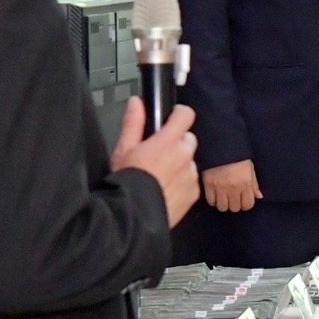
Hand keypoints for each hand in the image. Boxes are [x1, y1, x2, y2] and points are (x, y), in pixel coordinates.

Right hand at [111, 98, 199, 227]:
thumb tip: (137, 102)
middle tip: (159, 153)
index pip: (186, 115)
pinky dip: (182, 181)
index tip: (172, 118)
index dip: (179, 114)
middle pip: (188, 139)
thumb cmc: (126, 181)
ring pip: (190, 160)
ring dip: (180, 163)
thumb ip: (134, 123)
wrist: (133, 216)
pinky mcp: (194, 192)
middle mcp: (184, 156)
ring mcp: (191, 174)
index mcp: (168, 142)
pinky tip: (166, 189)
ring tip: (160, 175)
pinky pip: (192, 180)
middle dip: (177, 143)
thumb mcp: (124, 149)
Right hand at [202, 159, 261, 213]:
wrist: (220, 144)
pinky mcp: (208, 185)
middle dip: (235, 204)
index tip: (243, 199)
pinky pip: (211, 201)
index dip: (246, 203)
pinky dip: (213, 199)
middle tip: (233, 197)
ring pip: (222, 207)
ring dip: (224, 203)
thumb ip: (254, 183)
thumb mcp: (250, 167)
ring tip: (224, 196)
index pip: (248, 204)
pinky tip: (216, 193)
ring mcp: (219, 187)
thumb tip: (259, 196)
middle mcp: (233, 187)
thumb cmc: (238, 155)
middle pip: (235, 208)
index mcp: (245, 182)